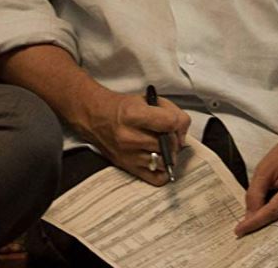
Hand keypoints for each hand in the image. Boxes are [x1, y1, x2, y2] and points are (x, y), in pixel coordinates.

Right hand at [71, 88, 188, 185]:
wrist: (95, 117)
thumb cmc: (121, 108)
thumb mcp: (147, 100)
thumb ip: (171, 112)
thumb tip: (182, 132)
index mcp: (133, 114)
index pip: (170, 122)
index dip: (178, 122)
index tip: (175, 122)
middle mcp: (128, 136)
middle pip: (168, 143)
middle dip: (173, 138)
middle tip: (168, 133)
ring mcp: (128, 155)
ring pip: (164, 160)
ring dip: (168, 153)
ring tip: (162, 145)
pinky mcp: (128, 167)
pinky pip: (156, 178)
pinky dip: (163, 171)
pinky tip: (159, 159)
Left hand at [234, 117, 277, 235]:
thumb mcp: (266, 167)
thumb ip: (256, 192)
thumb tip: (249, 215)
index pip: (274, 211)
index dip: (255, 222)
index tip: (240, 231)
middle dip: (265, 227)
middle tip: (246, 231)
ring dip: (275, 224)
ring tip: (258, 222)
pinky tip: (274, 216)